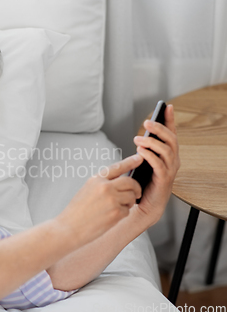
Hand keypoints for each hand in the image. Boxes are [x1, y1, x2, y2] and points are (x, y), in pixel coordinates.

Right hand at [56, 154, 143, 246]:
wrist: (68, 228)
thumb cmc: (75, 212)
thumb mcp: (86, 191)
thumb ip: (102, 185)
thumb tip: (119, 183)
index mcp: (96, 180)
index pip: (117, 167)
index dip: (130, 161)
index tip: (139, 158)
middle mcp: (105, 187)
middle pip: (130, 182)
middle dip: (136, 188)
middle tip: (136, 194)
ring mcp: (112, 199)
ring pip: (131, 197)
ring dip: (128, 203)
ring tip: (115, 209)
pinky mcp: (116, 213)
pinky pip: (127, 210)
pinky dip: (122, 214)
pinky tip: (110, 217)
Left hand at [132, 104, 180, 225]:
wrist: (144, 205)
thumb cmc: (143, 182)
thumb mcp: (143, 162)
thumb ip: (145, 150)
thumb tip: (139, 138)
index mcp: (169, 154)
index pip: (172, 133)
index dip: (170, 120)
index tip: (167, 106)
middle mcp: (173, 160)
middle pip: (171, 139)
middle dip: (160, 128)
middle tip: (147, 122)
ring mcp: (170, 170)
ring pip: (166, 151)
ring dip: (152, 142)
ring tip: (137, 139)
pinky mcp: (164, 180)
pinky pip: (159, 165)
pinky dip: (150, 156)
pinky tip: (140, 151)